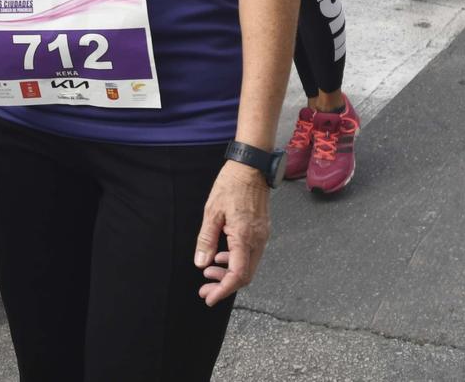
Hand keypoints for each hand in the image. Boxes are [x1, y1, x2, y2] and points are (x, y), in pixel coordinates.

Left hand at [194, 161, 269, 305]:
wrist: (251, 167)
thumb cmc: (231, 185)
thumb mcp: (212, 212)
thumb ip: (207, 240)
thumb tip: (201, 263)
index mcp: (245, 237)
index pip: (237, 275)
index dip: (223, 290)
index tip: (209, 298)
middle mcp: (258, 240)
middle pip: (245, 275)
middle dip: (224, 285)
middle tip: (205, 288)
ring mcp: (262, 236)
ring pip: (249, 266)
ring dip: (229, 273)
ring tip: (209, 271)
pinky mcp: (262, 231)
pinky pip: (251, 255)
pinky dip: (237, 261)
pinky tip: (222, 256)